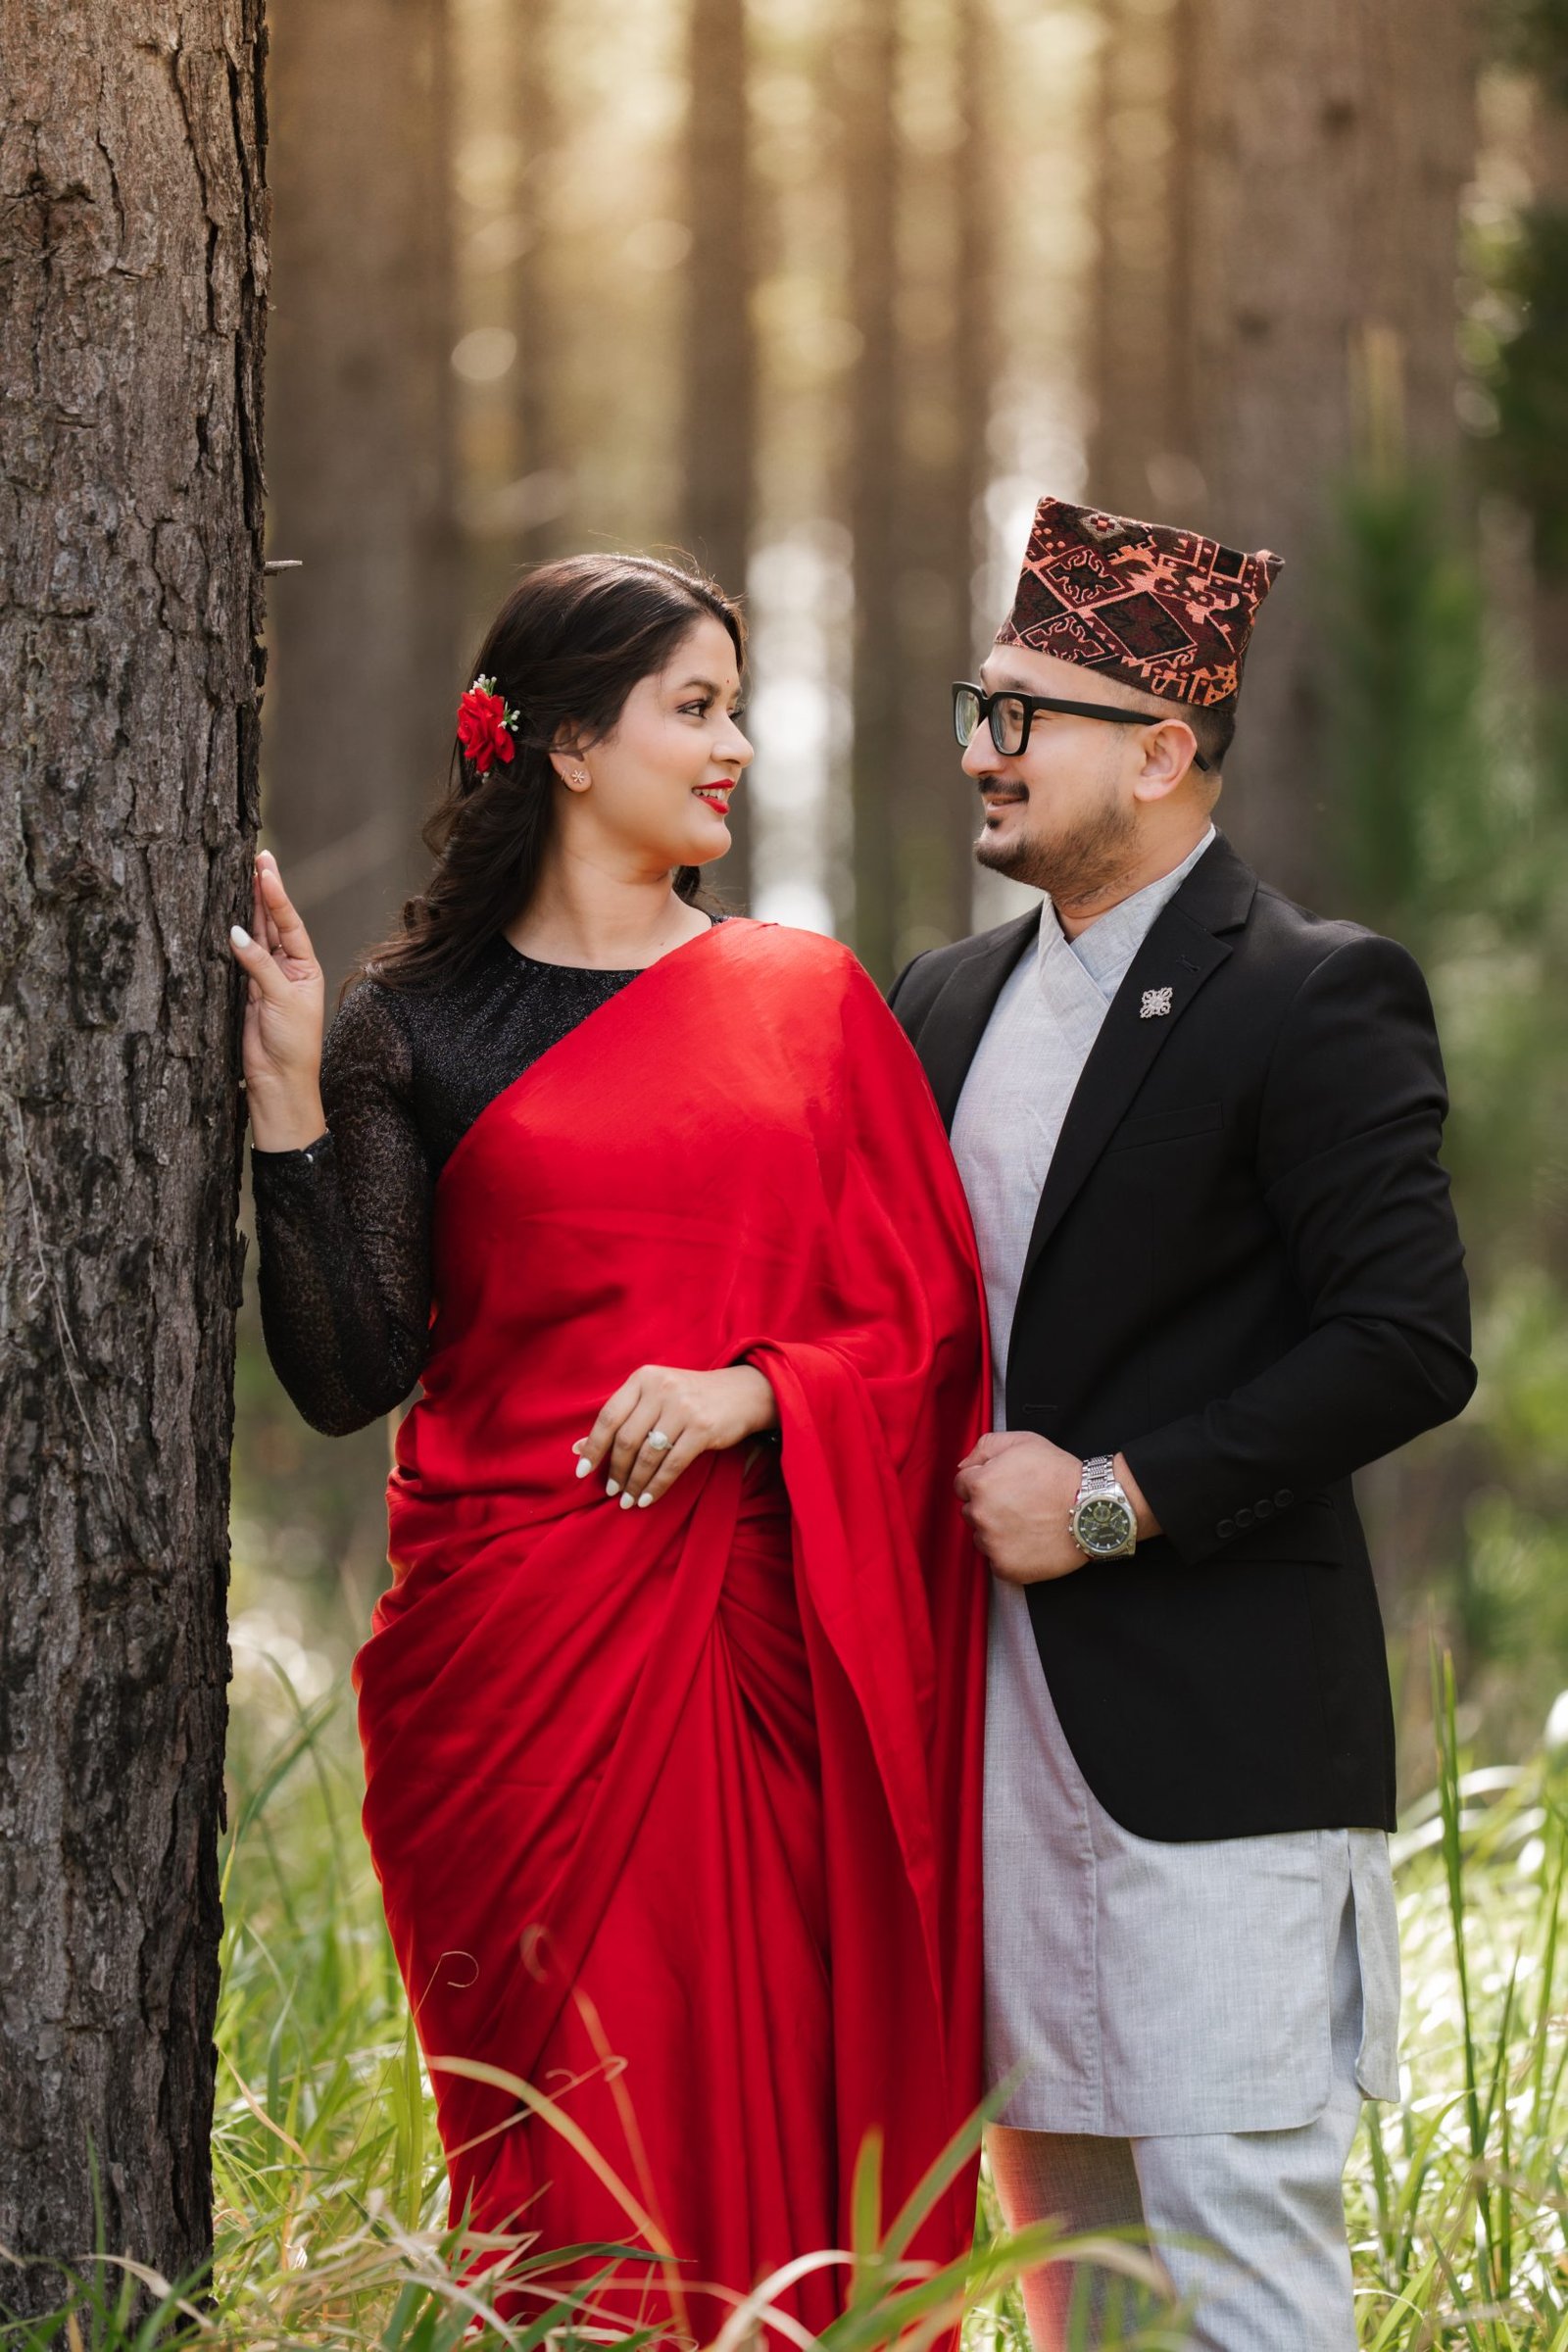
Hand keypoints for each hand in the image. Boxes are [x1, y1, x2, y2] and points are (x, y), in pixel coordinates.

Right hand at [228, 851, 327, 1149]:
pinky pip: (238, 958)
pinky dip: (232, 938)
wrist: (278, 1082)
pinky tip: (226, 915)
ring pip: (254, 936)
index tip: (265, 867)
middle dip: (264, 892)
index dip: (276, 895)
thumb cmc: (292, 1044)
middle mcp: (287, 968)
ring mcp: (265, 978)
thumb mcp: (281, 1000)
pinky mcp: (245, 991)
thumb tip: (235, 933)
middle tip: (256, 858)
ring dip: (248, 909)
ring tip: (242, 875)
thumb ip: (258, 965)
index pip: (289, 922)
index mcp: (305, 967)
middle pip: (273, 923)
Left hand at [573, 1364, 778, 1508]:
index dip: (592, 1446)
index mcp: (644, 1378)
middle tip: (611, 1491)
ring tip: (628, 1500)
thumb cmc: (690, 1398)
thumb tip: (576, 1448)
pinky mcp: (702, 1428)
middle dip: (615, 1470)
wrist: (743, 1393)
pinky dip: (657, 1485)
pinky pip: (672, 1464)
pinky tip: (648, 1498)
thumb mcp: (654, 1397)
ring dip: (634, 1483)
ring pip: (648, 1455)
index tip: (582, 1471)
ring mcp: (683, 1408)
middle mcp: (661, 1389)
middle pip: (626, 1438)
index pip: (608, 1415)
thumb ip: (620, 1418)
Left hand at [955, 1435, 1159, 1583]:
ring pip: (982, 1537)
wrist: (1092, 1508)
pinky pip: (996, 1561)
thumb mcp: (1023, 1442)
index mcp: (980, 1483)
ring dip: (997, 1532)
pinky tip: (1029, 1541)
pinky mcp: (1006, 1567)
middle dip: (989, 1507)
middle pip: (971, 1512)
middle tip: (1019, 1504)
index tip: (1002, 1487)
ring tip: (1027, 1523)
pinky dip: (1009, 1554)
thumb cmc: (1061, 1475)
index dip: (983, 1483)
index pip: (962, 1485)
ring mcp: (993, 1544)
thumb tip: (964, 1465)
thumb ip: (985, 1447)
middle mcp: (981, 1515)